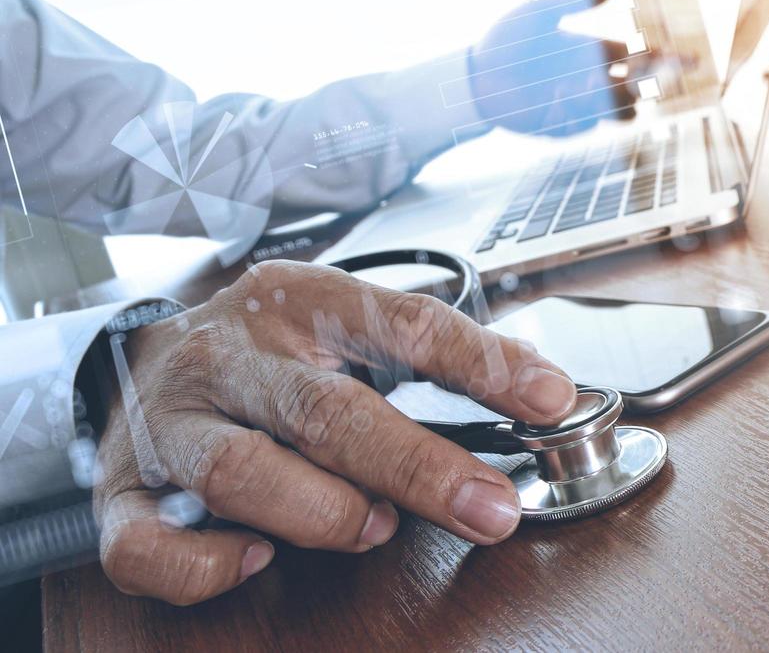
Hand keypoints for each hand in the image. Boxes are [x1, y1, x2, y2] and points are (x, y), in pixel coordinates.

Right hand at [92, 261, 576, 604]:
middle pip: (324, 410)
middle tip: (489, 509)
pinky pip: (146, 543)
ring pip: (238, 472)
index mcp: (302, 301)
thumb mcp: (353, 320)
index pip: (400, 323)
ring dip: (320, 512)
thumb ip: (441, 351)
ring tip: (372, 527)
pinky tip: (255, 558)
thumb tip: (544, 386)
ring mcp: (170, 421)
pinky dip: (203, 565)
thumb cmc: (274, 345)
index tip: (549, 398)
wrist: (144, 352)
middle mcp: (231, 355)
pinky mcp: (120, 489)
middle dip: (416, 467)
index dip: (480, 362)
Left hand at [469, 0, 642, 137]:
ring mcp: (581, 105)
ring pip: (622, 112)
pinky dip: (576, 111)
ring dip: (613, 101)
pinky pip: (588, 125)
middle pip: (638, 88)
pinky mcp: (566, 126)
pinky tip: (553, 98)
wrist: (476, 77)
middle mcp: (592, 78)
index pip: (636, 55)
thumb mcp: (542, 12)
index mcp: (592, 50)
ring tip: (583, 86)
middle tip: (631, 77)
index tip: (665, 54)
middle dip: (644, 85)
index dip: (654, 56)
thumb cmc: (507, 40)